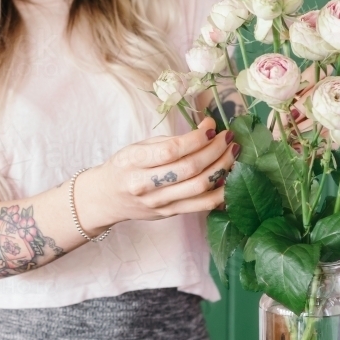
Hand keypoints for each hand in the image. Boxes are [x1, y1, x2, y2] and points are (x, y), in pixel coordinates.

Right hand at [75, 116, 240, 230]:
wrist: (106, 198)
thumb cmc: (124, 167)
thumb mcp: (137, 147)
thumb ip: (168, 142)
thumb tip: (205, 131)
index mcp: (134, 161)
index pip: (171, 150)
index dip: (196, 138)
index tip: (211, 126)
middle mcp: (145, 184)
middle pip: (190, 168)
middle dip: (215, 150)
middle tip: (228, 137)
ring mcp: (159, 202)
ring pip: (200, 187)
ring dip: (222, 168)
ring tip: (233, 153)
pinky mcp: (170, 214)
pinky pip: (202, 205)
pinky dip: (220, 192)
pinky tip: (229, 177)